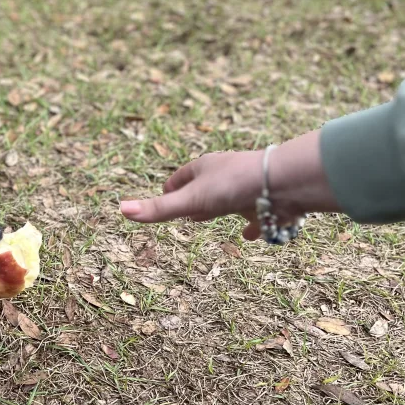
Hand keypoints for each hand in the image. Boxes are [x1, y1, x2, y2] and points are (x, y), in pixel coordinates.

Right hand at [120, 131, 340, 238]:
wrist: (284, 181)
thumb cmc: (233, 186)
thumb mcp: (191, 201)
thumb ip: (159, 210)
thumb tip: (121, 210)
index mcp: (204, 168)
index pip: (179, 179)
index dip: (169, 190)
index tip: (163, 198)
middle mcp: (226, 174)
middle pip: (204, 187)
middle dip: (194, 199)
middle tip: (185, 212)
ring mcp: (249, 186)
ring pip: (230, 198)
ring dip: (221, 208)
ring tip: (213, 218)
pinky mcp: (270, 201)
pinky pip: (258, 215)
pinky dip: (252, 224)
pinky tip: (250, 235)